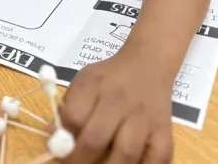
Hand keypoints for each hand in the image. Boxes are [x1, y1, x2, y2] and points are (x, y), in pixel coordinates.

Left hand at [59, 50, 173, 163]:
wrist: (148, 64)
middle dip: (79, 161)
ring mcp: (144, 117)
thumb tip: (52, 139)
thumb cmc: (109, 77)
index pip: (74, 116)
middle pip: (96, 137)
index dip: (62, 141)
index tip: (58, 153)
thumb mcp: (84, 81)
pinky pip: (158, 159)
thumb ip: (69, 108)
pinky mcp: (164, 131)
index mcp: (94, 85)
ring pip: (126, 153)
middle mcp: (119, 100)